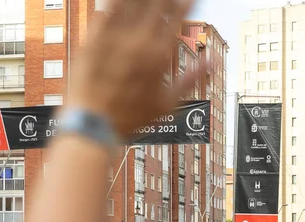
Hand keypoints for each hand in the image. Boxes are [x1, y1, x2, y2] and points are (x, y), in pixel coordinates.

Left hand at [70, 0, 195, 136]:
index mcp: (158, 56)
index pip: (176, 18)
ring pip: (130, 3)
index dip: (185, 4)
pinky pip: (104, 10)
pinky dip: (114, 3)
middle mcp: (138, 42)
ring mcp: (113, 38)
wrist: (92, 125)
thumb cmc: (130, 119)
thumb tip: (213, 62)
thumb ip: (191, 78)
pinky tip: (117, 1)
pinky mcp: (92, 39)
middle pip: (155, 4)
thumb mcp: (167, 104)